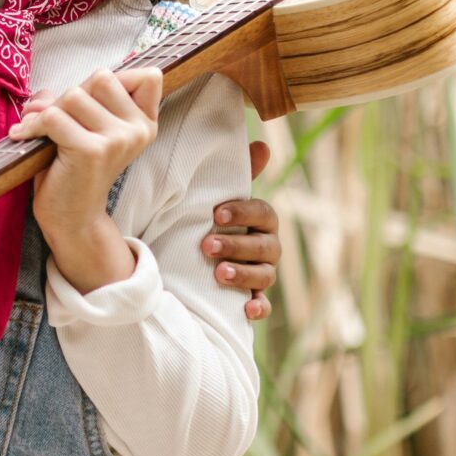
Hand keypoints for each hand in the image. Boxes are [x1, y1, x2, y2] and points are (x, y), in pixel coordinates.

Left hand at [8, 67, 162, 292]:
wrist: (71, 217)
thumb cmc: (74, 169)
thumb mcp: (85, 127)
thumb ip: (78, 100)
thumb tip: (44, 94)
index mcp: (144, 123)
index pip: (148, 76)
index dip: (114, 80)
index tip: (92, 101)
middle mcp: (137, 130)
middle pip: (101, 77)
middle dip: (72, 95)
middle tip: (57, 120)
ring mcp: (118, 140)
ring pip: (74, 95)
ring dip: (49, 111)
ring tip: (41, 131)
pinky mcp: (92, 151)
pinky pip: (53, 117)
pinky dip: (32, 125)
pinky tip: (25, 137)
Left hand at [206, 139, 280, 320]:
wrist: (190, 256)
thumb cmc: (208, 221)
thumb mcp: (216, 198)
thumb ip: (237, 174)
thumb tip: (262, 145)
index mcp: (260, 220)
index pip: (262, 213)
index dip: (242, 212)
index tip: (216, 214)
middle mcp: (266, 247)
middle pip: (264, 246)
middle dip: (236, 245)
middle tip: (206, 245)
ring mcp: (261, 274)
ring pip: (264, 275)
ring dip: (243, 274)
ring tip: (218, 274)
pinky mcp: (251, 299)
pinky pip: (265, 306)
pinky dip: (259, 308)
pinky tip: (247, 310)